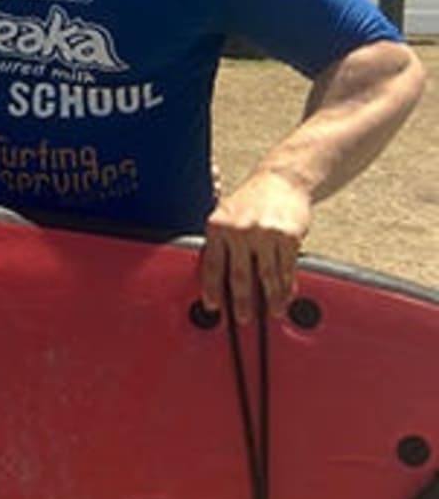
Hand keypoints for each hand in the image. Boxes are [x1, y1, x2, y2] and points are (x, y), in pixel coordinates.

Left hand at [199, 169, 312, 322]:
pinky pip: (286, 269)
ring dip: (270, 299)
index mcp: (217, 226)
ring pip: (266, 277)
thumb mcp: (226, 215)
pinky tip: (286, 295)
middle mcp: (239, 230)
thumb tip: (216, 278)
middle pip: (239, 276)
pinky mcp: (288, 237)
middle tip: (243, 319)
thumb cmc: (251, 200)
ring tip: (272, 312)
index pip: (212, 265)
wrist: (281, 179)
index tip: (212, 306)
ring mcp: (264, 234)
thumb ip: (221, 243)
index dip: (212, 289)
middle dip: (241, 302)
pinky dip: (287, 285)